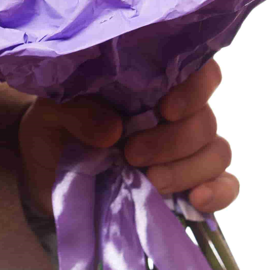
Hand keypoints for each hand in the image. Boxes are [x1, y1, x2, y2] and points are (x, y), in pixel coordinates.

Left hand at [17, 60, 238, 217]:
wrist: (44, 175)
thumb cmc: (53, 130)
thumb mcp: (50, 114)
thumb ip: (76, 111)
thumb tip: (113, 129)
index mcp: (147, 83)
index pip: (195, 69)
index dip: (194, 86)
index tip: (165, 108)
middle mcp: (174, 112)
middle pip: (205, 119)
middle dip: (172, 140)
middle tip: (132, 154)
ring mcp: (185, 150)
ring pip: (216, 151)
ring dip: (187, 169)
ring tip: (149, 181)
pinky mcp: (187, 184)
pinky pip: (225, 185)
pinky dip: (218, 192)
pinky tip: (195, 200)